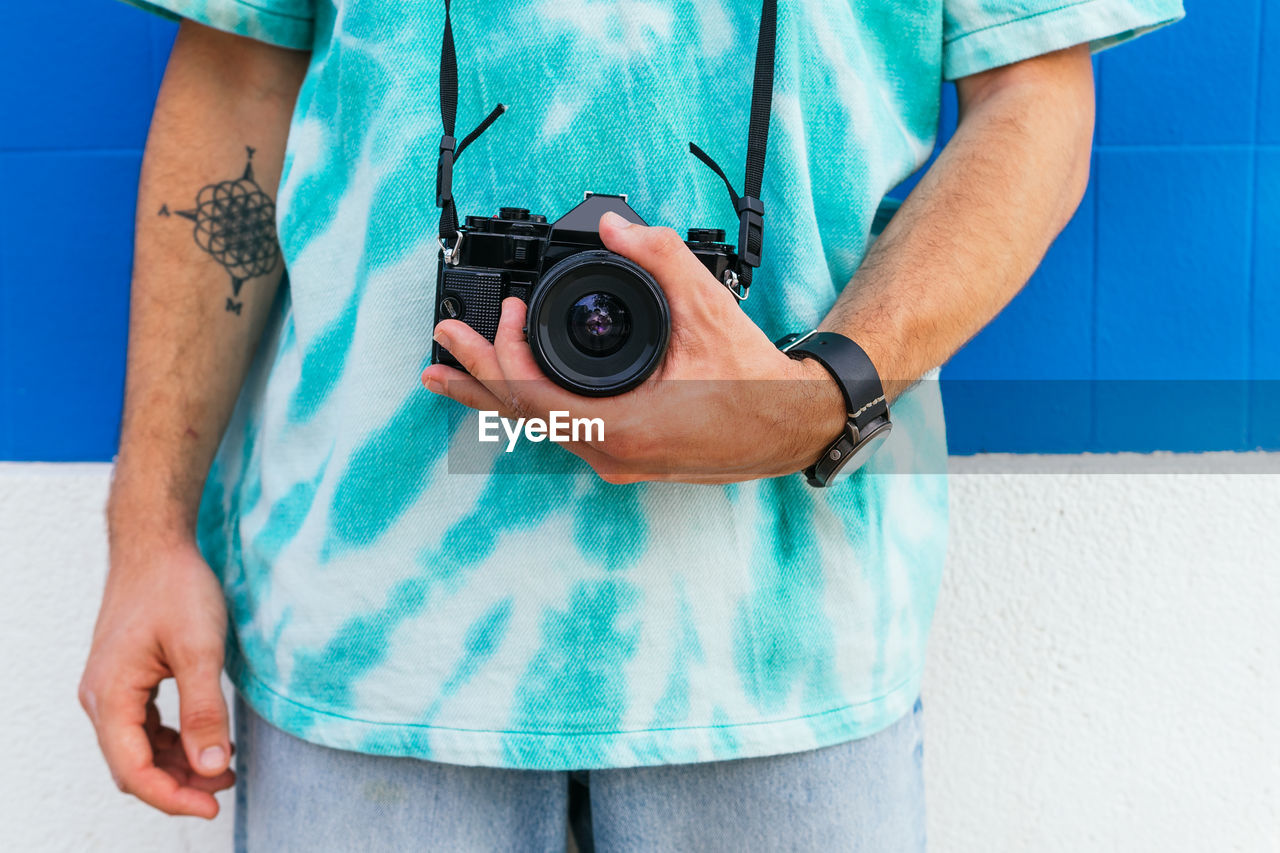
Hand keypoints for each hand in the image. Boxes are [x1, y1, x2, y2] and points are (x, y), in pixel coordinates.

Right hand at [79, 541, 233, 817]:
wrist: (155, 545)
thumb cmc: (176, 588)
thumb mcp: (200, 650)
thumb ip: (204, 711)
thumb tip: (212, 767)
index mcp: (111, 696)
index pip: (133, 770)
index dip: (172, 797)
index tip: (213, 805)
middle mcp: (101, 699)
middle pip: (132, 766)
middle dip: (178, 785)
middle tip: (225, 789)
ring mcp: (110, 689)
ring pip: (137, 749)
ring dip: (176, 765)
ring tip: (222, 769)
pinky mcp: (125, 679)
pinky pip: (142, 727)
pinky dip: (172, 742)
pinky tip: (204, 741)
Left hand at [421, 211, 847, 483]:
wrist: (789, 425)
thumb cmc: (753, 380)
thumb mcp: (706, 308)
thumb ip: (660, 257)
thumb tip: (618, 224)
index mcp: (622, 430)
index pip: (532, 400)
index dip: (504, 354)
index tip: (504, 312)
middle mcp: (611, 455)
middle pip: (523, 419)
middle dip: (476, 378)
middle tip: (439, 350)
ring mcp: (616, 461)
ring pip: (539, 429)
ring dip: (496, 396)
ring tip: (450, 378)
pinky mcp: (625, 456)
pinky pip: (563, 432)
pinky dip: (530, 407)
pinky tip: (513, 395)